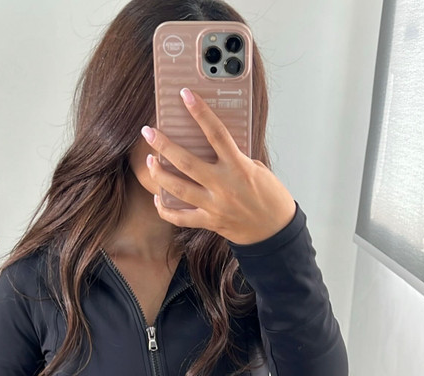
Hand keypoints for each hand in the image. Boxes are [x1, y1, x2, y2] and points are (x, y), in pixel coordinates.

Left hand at [141, 87, 296, 244]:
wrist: (275, 231)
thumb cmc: (270, 198)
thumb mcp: (257, 170)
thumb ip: (234, 159)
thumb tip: (211, 150)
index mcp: (239, 167)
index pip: (216, 133)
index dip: (200, 112)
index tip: (186, 95)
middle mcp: (224, 185)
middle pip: (186, 162)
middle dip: (163, 144)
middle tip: (148, 132)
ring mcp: (214, 205)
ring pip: (178, 188)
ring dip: (159, 174)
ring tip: (150, 161)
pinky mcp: (210, 222)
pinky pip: (181, 217)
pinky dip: (165, 209)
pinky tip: (158, 198)